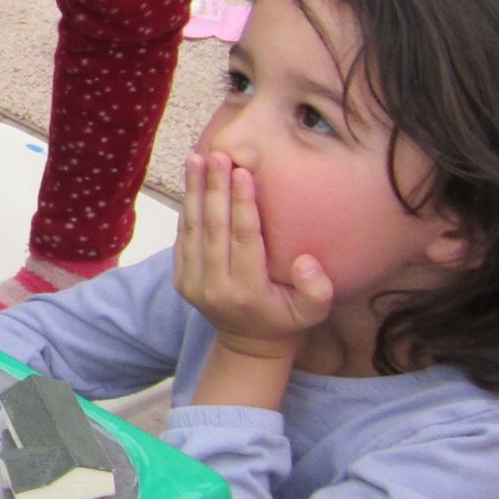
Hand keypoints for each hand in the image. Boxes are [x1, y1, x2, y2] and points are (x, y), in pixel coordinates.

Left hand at [174, 152, 330, 361]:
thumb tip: (307, 261)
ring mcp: (192, 283)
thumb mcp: (313, 313)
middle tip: (218, 154)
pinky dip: (188, 208)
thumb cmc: (286, 320)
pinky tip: (193, 182)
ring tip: (197, 158)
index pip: (243, 239)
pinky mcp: (181, 279)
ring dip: (194, 191)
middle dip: (215, 188)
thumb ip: (316, 290)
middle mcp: (214, 286)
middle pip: (213, 228)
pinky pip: (183, 237)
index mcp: (246, 291)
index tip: (243, 172)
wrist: (248, 344)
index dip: (242, 204)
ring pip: (193, 229)